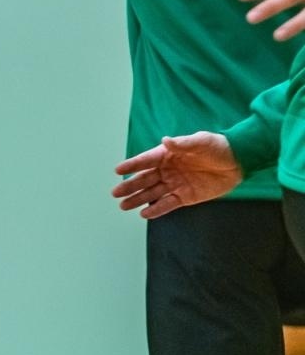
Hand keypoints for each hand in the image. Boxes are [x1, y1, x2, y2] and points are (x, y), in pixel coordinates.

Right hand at [112, 132, 241, 218]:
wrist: (238, 162)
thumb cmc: (217, 147)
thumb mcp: (201, 142)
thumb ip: (182, 144)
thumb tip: (165, 140)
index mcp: (168, 154)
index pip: (146, 161)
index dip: (132, 165)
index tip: (118, 171)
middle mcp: (168, 170)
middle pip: (145, 179)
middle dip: (130, 186)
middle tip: (115, 193)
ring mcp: (176, 184)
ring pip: (152, 193)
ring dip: (138, 199)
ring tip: (123, 206)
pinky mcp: (186, 197)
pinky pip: (168, 204)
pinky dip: (157, 209)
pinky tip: (144, 214)